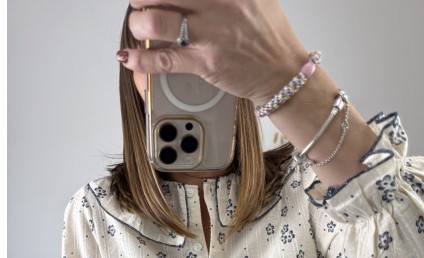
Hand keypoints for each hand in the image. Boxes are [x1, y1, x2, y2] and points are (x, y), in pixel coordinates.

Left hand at [120, 0, 307, 104]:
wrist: (283, 73)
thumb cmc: (267, 36)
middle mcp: (219, 1)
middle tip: (142, 3)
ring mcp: (211, 32)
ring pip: (155, 20)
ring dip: (138, 23)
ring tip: (140, 27)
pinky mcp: (206, 62)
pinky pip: (163, 59)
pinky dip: (140, 59)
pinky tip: (129, 57)